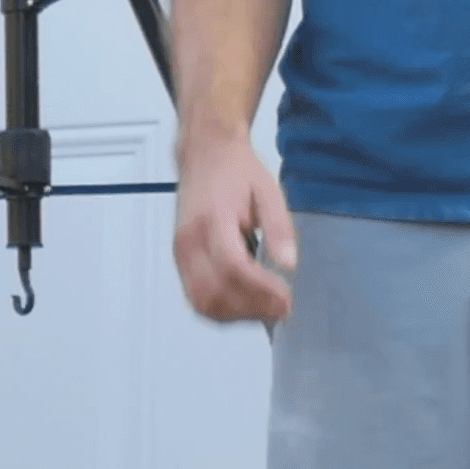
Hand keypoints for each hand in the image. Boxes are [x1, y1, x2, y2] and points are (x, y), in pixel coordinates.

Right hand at [171, 131, 295, 322]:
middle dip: (251, 309)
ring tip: (265, 310)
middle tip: (281, 309)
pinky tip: (244, 305)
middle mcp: (190, 240)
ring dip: (235, 315)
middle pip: (215, 292)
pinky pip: (196, 296)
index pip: (233, 267)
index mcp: (212, 220)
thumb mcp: (268, 191)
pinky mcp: (181, 260)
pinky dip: (220, 309)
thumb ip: (279, 228)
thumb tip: (289, 264)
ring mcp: (181, 253)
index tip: (286, 299)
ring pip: (202, 301)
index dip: (261, 290)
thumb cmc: (235, 171)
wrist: (205, 154)